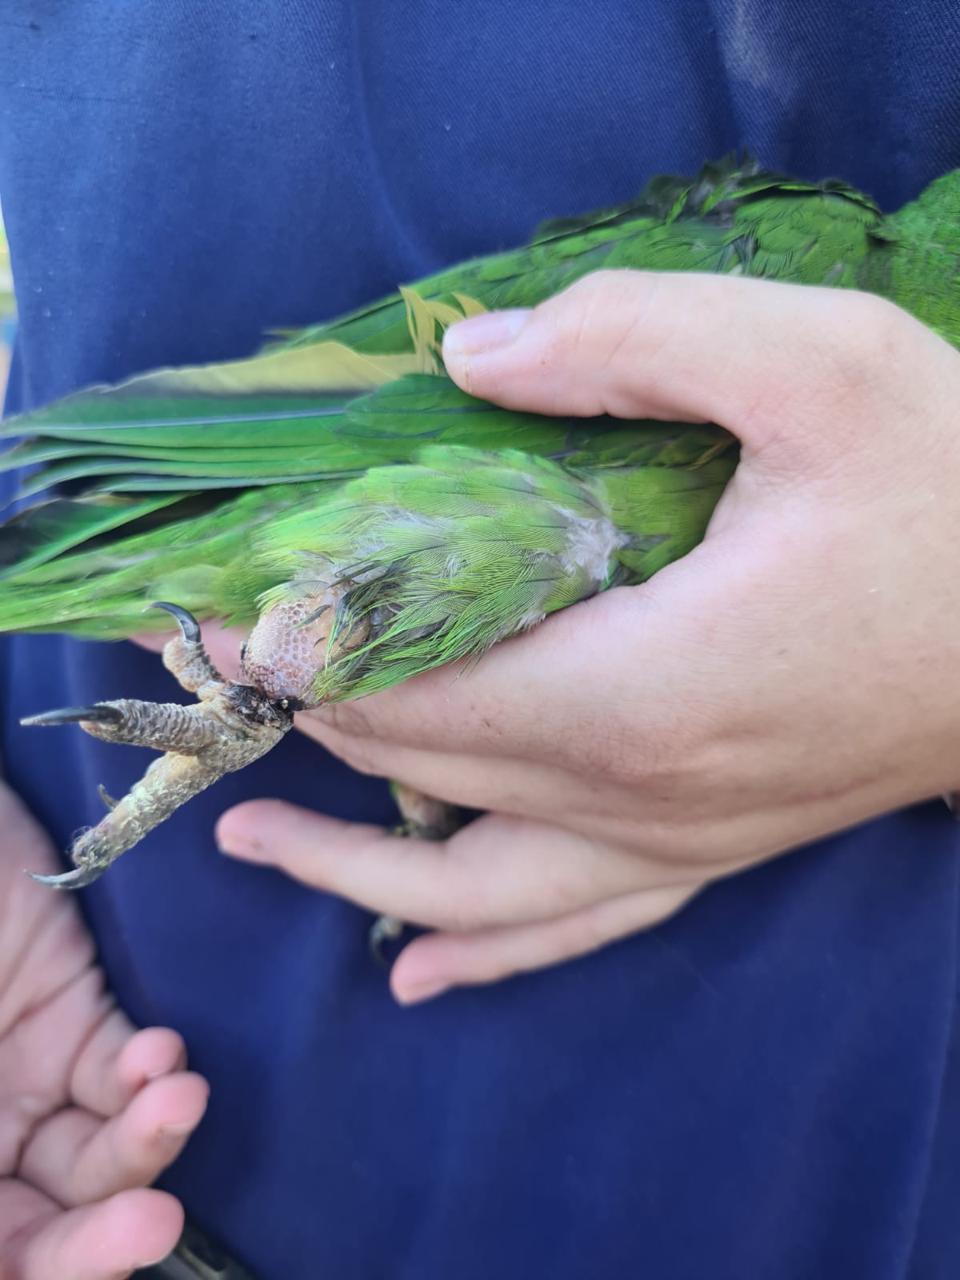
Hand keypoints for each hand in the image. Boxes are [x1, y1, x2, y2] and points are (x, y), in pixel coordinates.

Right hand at [0, 781, 207, 1277]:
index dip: (30, 1276)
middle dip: (95, 1244)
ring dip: (143, 1147)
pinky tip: (160, 1055)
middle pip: (38, 1231)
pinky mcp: (72, 1015)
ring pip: (97, 1157)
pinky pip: (119, 1069)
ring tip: (178, 1102)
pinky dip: (146, 1074)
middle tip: (151, 1226)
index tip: (67, 1261)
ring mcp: (19, 1082)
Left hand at [214, 272, 959, 1000]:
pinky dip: (482, 953)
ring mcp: (678, 841)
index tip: (213, 611)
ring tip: (252, 848)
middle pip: (421, 779)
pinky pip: (573, 930)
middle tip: (205, 676)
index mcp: (643, 688)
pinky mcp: (715, 850)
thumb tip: (467, 358)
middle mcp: (642, 793)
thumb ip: (632, 343)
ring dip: (350, 868)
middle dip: (301, 724)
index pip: (412, 691)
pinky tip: (422, 974)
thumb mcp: (818, 364)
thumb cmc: (957, 493)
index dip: (298, 653)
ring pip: (474, 893)